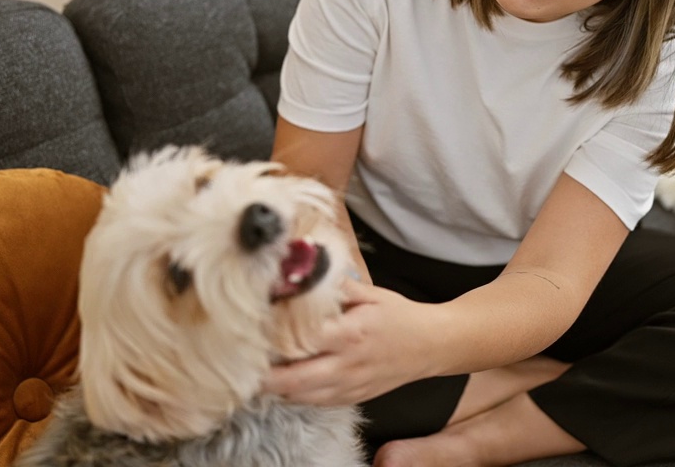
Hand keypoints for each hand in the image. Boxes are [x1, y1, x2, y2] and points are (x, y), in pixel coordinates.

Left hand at [263, 279, 443, 405]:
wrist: (433, 345)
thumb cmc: (401, 316)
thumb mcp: (371, 293)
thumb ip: (336, 286)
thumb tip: (303, 271)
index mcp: (351, 333)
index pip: (302, 340)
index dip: (274, 338)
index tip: (253, 330)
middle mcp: (347, 364)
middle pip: (293, 380)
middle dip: (264, 376)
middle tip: (241, 362)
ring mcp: (350, 386)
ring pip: (300, 397)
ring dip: (277, 387)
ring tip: (259, 371)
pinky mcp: (352, 398)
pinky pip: (315, 403)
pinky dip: (296, 395)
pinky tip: (285, 382)